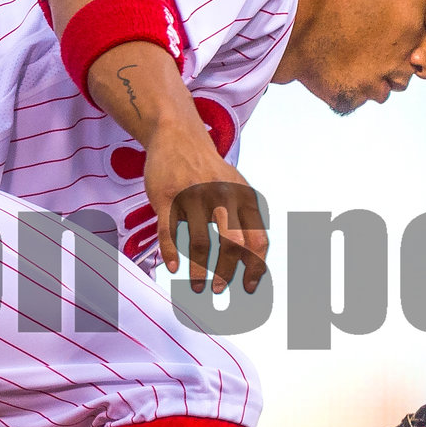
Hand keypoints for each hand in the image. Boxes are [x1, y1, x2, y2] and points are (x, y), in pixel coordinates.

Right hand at [143, 124, 268, 294]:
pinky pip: (169, 232)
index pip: (258, 240)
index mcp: (244, 198)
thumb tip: (252, 261)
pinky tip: (173, 268)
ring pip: (199, 243)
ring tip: (198, 287)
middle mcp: (223, 197)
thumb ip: (245, 219)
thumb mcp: (236, 188)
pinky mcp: (167, 198)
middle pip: (231, 245)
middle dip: (226, 273)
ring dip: (199, 271)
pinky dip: (171, 253)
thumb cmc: (209, 170)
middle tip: (220, 290)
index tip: (249, 287)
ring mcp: (194, 197)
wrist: (178, 136)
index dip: (255, 268)